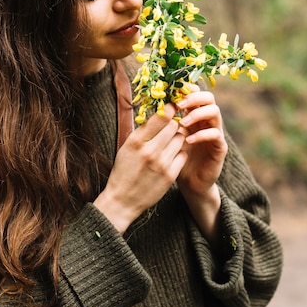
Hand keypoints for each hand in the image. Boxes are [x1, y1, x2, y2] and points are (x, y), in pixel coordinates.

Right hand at [94, 103, 187, 233]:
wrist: (122, 200)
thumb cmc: (124, 170)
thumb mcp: (127, 147)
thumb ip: (143, 131)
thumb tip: (160, 112)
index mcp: (136, 141)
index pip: (162, 116)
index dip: (170, 108)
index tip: (172, 106)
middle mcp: (150, 151)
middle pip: (174, 125)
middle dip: (174, 123)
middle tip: (171, 124)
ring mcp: (162, 164)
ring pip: (181, 138)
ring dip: (177, 137)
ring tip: (169, 141)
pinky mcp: (171, 175)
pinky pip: (183, 154)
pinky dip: (179, 152)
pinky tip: (171, 155)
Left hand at [176, 87, 228, 244]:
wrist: (188, 184)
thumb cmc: (173, 160)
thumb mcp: (166, 138)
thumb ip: (163, 122)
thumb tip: (148, 105)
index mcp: (194, 115)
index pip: (195, 93)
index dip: (185, 89)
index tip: (171, 91)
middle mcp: (207, 121)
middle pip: (208, 97)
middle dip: (193, 97)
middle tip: (179, 104)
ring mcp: (215, 133)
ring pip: (215, 112)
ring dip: (197, 114)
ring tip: (182, 123)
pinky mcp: (220, 148)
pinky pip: (215, 135)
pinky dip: (202, 135)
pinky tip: (188, 141)